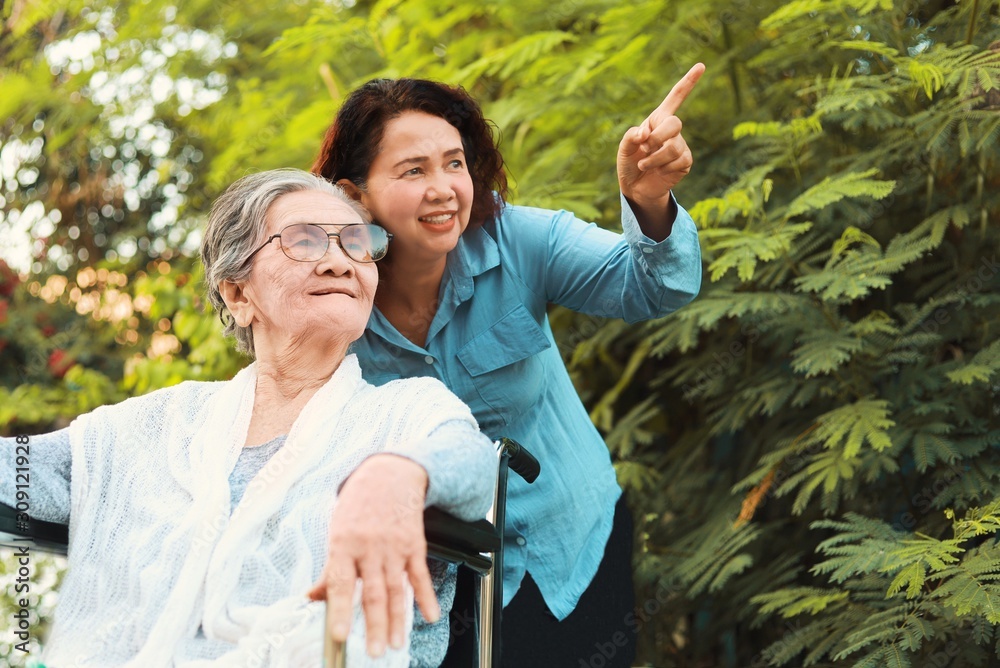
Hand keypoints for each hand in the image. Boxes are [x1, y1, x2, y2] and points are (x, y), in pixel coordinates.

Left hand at [307, 454, 437, 657]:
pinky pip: (420, 574)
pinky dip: (426, 596)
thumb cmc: (358, 504)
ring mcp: (394, 546)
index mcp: (343, 544)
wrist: (389, 474)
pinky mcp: (414, 543)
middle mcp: (369, 546)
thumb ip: (330, 568)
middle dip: (374, 625)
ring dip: (398, 619)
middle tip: (376, 651)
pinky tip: (430, 615)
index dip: (339, 610)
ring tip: (396, 643)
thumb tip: (313, 598)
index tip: (340, 635)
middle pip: (373, 592)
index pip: (340, 582)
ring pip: (397, 589)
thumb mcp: (337, 530)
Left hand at [618, 63, 704, 209]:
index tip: (701, 66)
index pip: (676, 98)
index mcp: (657, 120)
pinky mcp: (685, 162)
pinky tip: (658, 171)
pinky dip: (663, 168)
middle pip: (675, 123)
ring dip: (654, 158)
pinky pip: (678, 161)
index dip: (688, 82)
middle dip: (657, 137)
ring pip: (673, 147)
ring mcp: (680, 146)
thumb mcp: (624, 147)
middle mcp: (671, 130)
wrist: (636, 187)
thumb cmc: (629, 162)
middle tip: (645, 147)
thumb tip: (645, 133)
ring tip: (644, 164)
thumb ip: (631, 136)